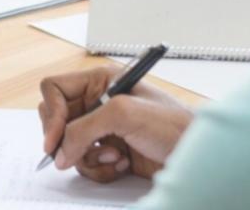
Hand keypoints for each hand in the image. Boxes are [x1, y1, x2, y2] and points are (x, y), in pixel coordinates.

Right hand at [38, 66, 192, 181]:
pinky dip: (100, 169)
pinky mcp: (110, 151)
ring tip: (114, 155)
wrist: (198, 157)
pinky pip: (85, 163)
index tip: (54, 139)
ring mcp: (103, 129)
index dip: (51, 113)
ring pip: (69, 146)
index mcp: (100, 81)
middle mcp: (98, 102)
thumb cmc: (174, 125)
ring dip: (88, 157)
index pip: (55, 89)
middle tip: (75, 153)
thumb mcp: (124, 114)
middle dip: (67, 140)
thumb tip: (60, 150)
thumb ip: (84, 128)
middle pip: (57, 120)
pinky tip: (122, 163)